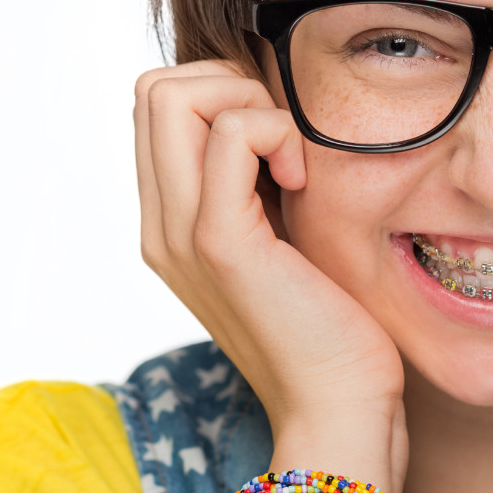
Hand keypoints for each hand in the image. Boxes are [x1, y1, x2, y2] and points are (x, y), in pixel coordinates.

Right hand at [134, 59, 407, 491]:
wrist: (339, 407)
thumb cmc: (330, 325)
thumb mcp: (284, 239)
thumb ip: (260, 185)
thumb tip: (274, 116)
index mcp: (169, 224)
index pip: (156, 107)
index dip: (218, 94)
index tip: (276, 145)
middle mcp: (160, 226)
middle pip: (153, 89)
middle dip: (228, 85)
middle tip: (282, 143)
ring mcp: (180, 233)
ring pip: (174, 95)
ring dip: (249, 104)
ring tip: (291, 163)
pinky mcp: (221, 243)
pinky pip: (232, 132)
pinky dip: (277, 132)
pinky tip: (303, 183)